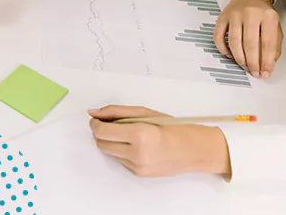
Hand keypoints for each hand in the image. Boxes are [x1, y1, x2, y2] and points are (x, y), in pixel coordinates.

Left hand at [88, 106, 230, 177]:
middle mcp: (138, 153)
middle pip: (102, 143)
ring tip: (128, 135)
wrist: (192, 150)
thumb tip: (93, 112)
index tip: (96, 119)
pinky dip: (122, 151)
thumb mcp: (144, 112)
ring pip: (109, 153)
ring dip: (112, 142)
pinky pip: (120, 160)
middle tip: (111, 124)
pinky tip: (136, 145)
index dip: (95, 124)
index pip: (102, 131)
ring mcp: (138, 166)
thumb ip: (116, 111)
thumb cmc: (171, 128)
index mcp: (140, 134)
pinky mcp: (138, 173)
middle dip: (102, 133)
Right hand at [214, 0, 281, 77]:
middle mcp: (251, 14)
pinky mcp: (222, 17)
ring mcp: (234, 15)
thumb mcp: (276, 26)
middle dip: (252, 63)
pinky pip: (219, 37)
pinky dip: (223, 49)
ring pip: (234, 42)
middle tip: (254, 72)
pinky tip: (230, 55)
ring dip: (239, 58)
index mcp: (268, 16)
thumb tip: (268, 63)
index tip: (265, 72)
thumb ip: (275, 44)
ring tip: (244, 66)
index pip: (268, 43)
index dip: (266, 61)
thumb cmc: (263, 12)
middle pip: (250, 44)